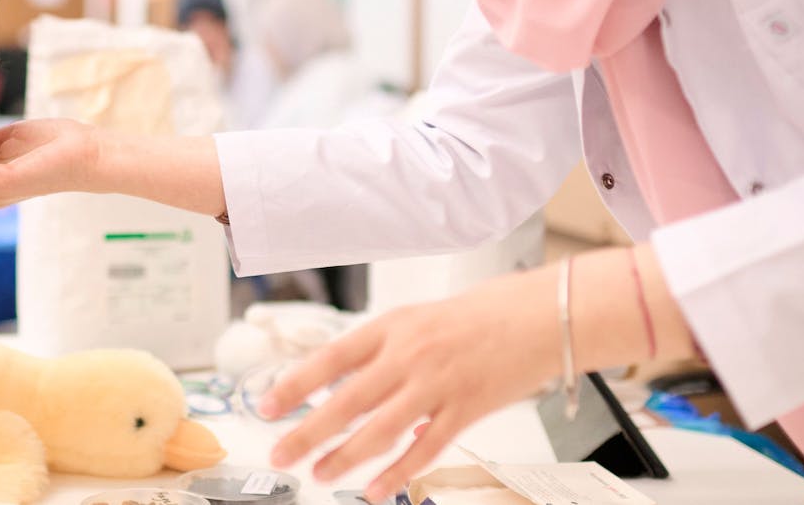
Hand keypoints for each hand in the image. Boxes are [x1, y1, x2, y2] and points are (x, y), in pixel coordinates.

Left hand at [259, 268, 558, 499]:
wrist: (537, 316)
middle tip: (280, 453)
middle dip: (307, 432)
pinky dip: (398, 473)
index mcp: (391, 327)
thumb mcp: (415, 318)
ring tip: (319, 474)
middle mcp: (409, 355)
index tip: (267, 406)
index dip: (294, 385)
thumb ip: (378, 349)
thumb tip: (338, 380)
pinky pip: (425, 448)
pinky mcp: (465, 410)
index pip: (330, 359)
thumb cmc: (476, 316)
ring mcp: (437, 385)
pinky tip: (376, 489)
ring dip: (345, 457)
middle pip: (346, 401)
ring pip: (380, 430)